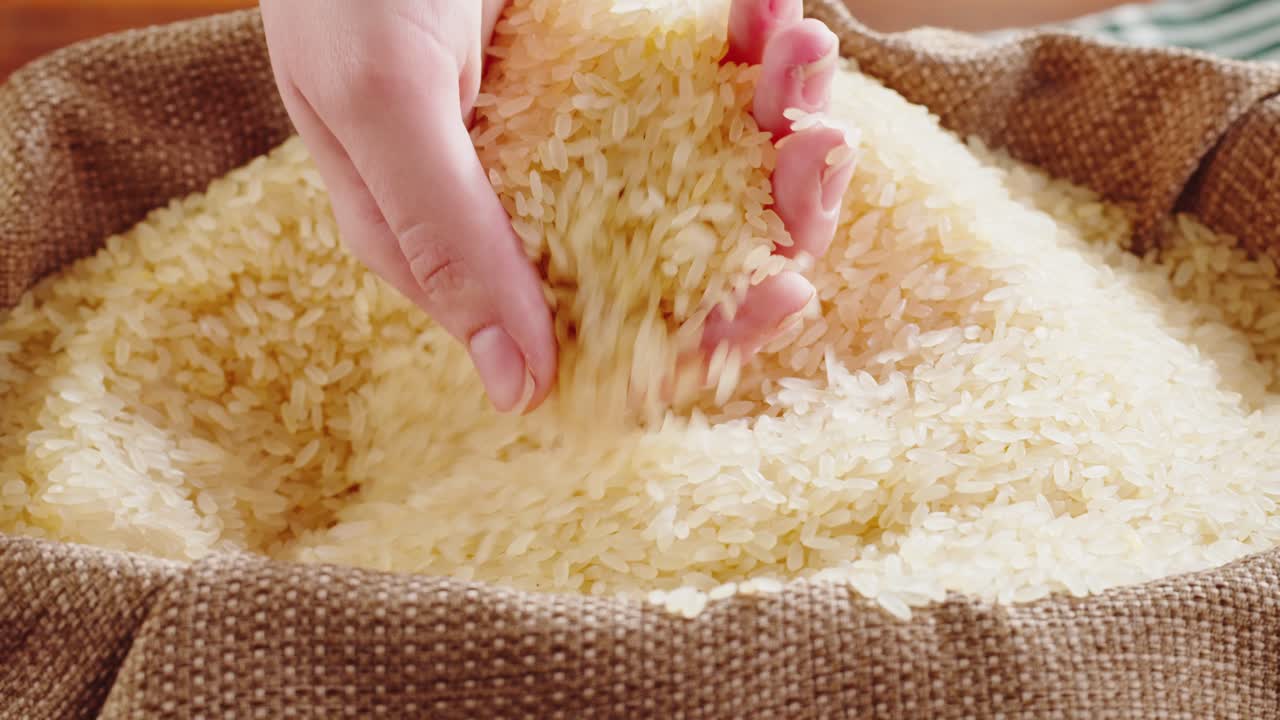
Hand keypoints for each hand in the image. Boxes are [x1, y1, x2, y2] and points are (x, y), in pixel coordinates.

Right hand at [260, 0, 851, 413]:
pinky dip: (759, 45)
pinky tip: (773, 10)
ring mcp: (587, 133)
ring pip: (716, 170)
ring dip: (779, 116)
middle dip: (768, 215)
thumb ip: (444, 237)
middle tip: (816, 149)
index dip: (700, 332)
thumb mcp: (381, 99)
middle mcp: (537, 203)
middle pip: (683, 259)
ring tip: (799, 47)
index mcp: (468, 243)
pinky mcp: (623, 66)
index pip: (598, 332)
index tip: (780, 295)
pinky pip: (714, 77)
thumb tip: (518, 392)